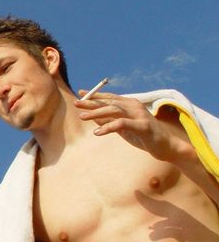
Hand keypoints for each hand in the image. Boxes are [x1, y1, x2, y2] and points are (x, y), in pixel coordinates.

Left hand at [74, 90, 188, 161]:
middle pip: (109, 101)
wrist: (166, 147)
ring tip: (82, 117)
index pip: (110, 97)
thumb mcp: (123, 128)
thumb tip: (92, 116)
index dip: (94, 95)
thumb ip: (110, 121)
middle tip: (76, 103)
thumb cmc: (144, 137)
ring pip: (114, 110)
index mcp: (130, 105)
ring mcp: (139, 115)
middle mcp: (134, 106)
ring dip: (96, 113)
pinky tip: (97, 133)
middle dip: (91, 102)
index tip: (80, 93)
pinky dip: (108, 127)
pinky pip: (122, 124)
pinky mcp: (142, 126)